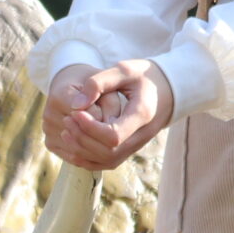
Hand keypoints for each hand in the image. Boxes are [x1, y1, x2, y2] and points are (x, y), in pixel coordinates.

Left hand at [42, 60, 173, 170]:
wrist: (167, 89)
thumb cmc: (144, 76)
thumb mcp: (124, 69)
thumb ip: (99, 83)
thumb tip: (76, 105)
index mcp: (142, 114)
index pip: (113, 135)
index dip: (90, 127)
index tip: (75, 112)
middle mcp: (142, 136)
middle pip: (108, 151)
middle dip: (82, 138)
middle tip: (66, 119)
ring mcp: (137, 145)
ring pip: (107, 160)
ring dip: (82, 149)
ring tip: (66, 130)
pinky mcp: (130, 149)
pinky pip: (107, 163)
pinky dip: (87, 159)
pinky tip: (72, 145)